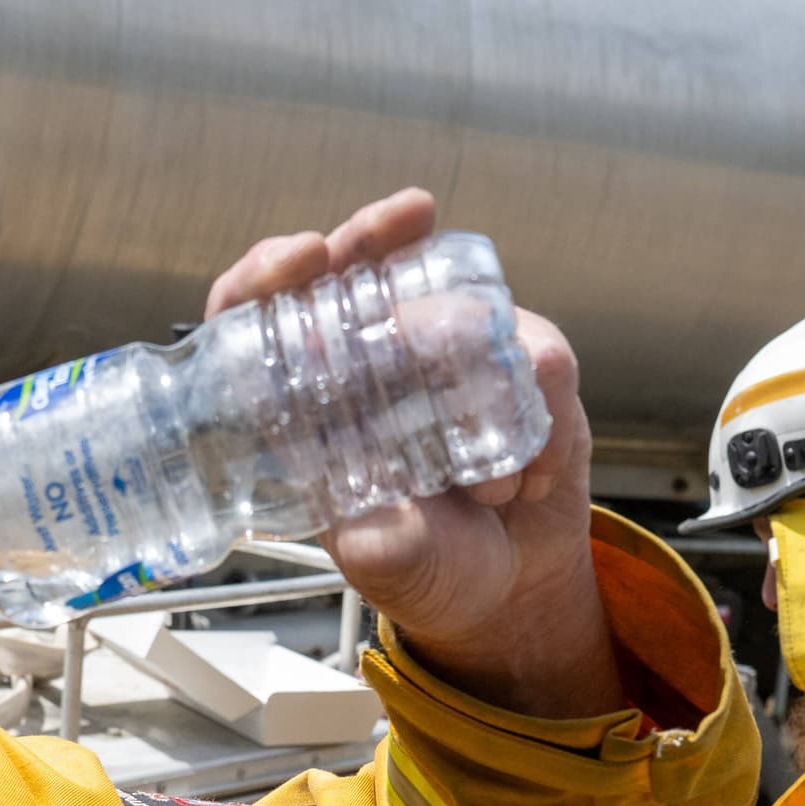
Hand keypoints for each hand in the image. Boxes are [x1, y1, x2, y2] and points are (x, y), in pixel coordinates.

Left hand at [204, 189, 623, 719]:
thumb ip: (383, 547)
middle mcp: (372, 366)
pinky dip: (543, 406)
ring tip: (489, 480)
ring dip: (483, 353)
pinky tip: (531, 474)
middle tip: (408, 218)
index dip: (267, 279)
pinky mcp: (516, 360)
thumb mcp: (395, 570)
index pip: (261, 321)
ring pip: (454, 293)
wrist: (515, 587)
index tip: (302, 257)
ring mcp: (446, 354)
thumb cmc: (432, 572)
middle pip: (350, 269)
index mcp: (311, 407)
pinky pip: (537, 348)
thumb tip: (375, 527)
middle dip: (374, 236)